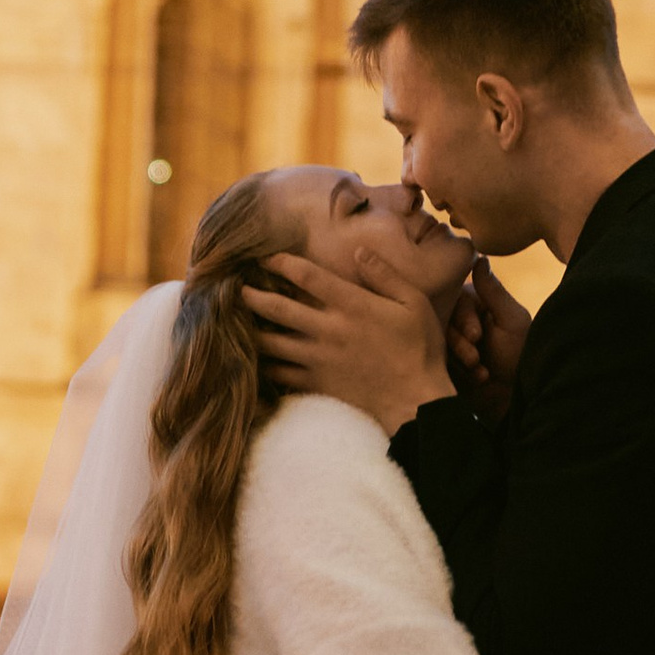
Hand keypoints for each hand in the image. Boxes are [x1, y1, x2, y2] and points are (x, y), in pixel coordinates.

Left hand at [244, 253, 457, 437]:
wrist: (415, 403)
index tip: (265, 256)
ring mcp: (318, 358)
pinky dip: (263, 365)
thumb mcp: (414, 304)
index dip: (281, 262)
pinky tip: (252, 358)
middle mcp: (328, 329)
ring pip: (271, 342)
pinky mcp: (316, 383)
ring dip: (251, 328)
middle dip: (252, 295)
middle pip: (278, 308)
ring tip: (234, 320)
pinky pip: (279, 373)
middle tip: (234, 287)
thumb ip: (385, 275)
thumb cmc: (419, 350)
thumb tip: (359, 251)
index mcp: (351, 305)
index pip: (307, 276)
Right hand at [445, 256, 531, 420]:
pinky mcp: (442, 365)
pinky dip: (456, 373)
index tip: (477, 336)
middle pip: (442, 322)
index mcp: (476, 304)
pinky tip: (475, 381)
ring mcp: (448, 344)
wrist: (515, 397)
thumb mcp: (512, 320)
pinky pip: (434, 362)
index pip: (455, 301)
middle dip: (460, 344)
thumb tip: (480, 257)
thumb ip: (494, 291)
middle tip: (476, 358)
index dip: (464, 319)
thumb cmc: (519, 355)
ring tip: (480, 372)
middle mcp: (458, 321)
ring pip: (437, 343)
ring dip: (460, 360)